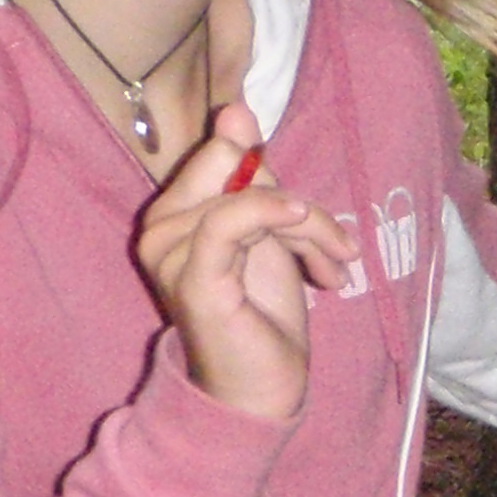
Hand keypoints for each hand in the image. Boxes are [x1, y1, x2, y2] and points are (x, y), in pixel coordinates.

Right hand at [135, 102, 359, 420]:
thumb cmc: (263, 314)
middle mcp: (159, 228)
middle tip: (337, 249)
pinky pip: (231, 219)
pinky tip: (309, 231)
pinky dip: (272, 214)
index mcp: (174, 212)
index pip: (227, 152)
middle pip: (239, 168)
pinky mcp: (193, 276)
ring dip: (312, 230)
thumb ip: (254, 179)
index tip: (314, 223)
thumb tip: (236, 108)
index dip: (278, 176)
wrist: (260, 388)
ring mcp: (169, 253)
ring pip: (251, 195)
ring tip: (334, 268)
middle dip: (300, 207)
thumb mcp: (270, 234)